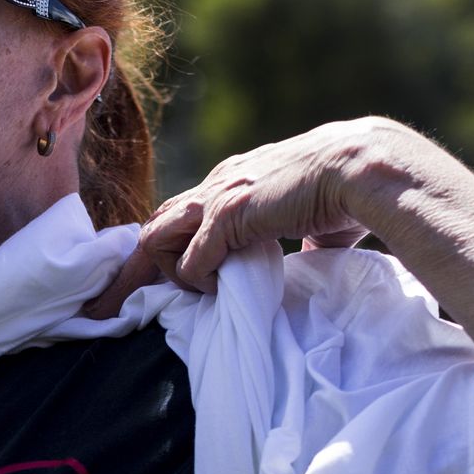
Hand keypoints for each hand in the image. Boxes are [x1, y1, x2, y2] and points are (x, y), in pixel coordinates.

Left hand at [83, 119, 399, 318]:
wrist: (365, 167)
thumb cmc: (350, 190)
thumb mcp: (313, 212)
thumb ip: (302, 231)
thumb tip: (316, 251)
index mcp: (234, 180)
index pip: (180, 214)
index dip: (161, 249)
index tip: (140, 282)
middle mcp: (218, 183)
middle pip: (153, 225)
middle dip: (129, 270)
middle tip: (108, 307)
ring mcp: (221, 197)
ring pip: (158, 239)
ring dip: (161, 277)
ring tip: (163, 304)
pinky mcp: (231, 215)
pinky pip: (192, 260)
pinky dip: (194, 281)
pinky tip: (212, 290)